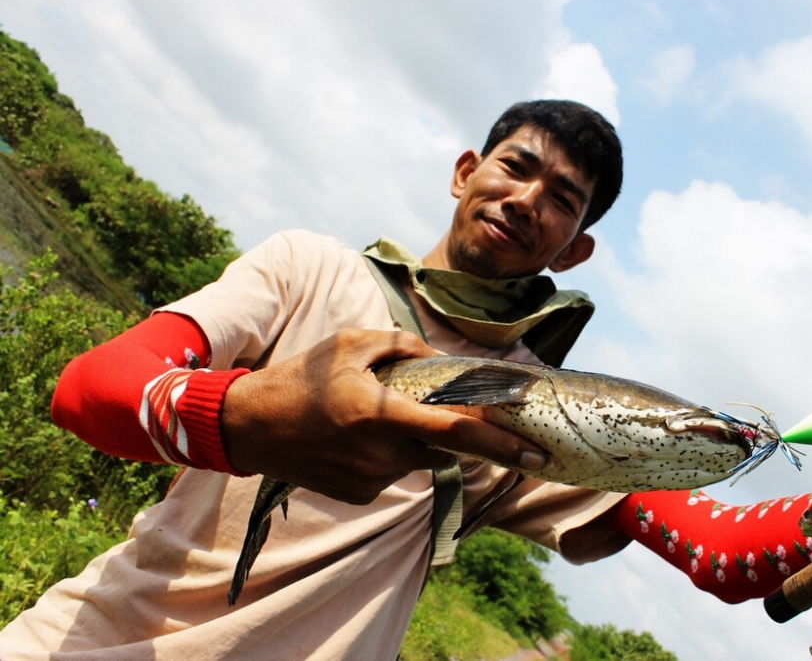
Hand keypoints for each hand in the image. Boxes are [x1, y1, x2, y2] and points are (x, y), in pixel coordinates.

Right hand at [220, 329, 546, 503]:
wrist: (248, 427)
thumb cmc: (299, 379)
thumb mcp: (349, 345)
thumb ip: (401, 345)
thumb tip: (437, 358)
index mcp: (381, 416)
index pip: (457, 434)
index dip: (502, 444)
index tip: (536, 453)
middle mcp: (380, 456)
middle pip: (444, 448)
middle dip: (452, 430)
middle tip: (433, 406)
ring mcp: (369, 481)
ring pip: (419, 460)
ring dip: (415, 439)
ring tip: (373, 414)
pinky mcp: (358, 494)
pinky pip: (393, 472)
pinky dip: (390, 454)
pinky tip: (355, 436)